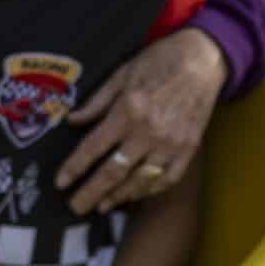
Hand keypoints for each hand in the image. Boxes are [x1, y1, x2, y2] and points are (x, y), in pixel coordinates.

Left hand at [55, 29, 222, 215]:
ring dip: (118, 197)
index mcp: (128, 111)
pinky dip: (149, 190)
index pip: (93, 147)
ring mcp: (171, 144)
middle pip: (114, 172)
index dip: (74, 167)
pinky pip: (167, 178)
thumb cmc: (159, 61)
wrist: (203, 58)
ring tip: (101, 206)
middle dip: (91, 193)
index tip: (60, 182)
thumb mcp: (122, 74)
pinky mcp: (189, 149)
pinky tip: (134, 195)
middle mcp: (148, 132)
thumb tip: (72, 120)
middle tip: (75, 207)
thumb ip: (97, 102)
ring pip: (140, 181)